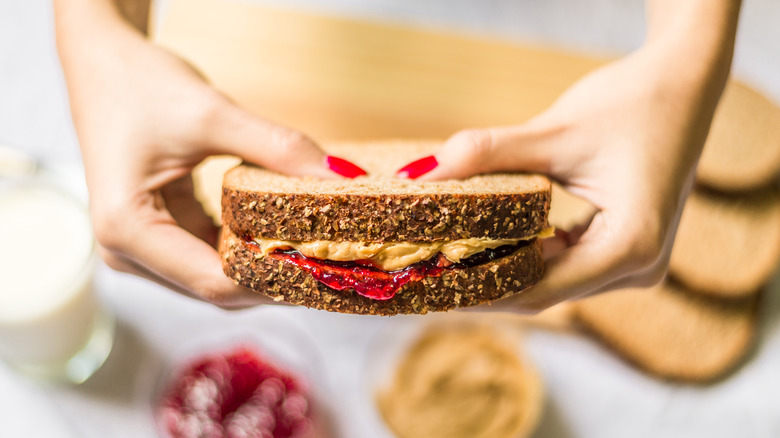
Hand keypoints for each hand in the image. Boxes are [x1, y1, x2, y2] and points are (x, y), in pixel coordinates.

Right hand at [56, 11, 362, 307]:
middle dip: (276, 278)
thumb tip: (341, 176)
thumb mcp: (213, 114)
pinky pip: (211, 256)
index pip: (216, 282)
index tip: (330, 268)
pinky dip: (248, 247)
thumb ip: (276, 147)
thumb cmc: (140, 83)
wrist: (102, 62)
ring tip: (319, 250)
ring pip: (218, 277)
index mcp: (128, 230)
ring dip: (266, 266)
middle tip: (336, 262)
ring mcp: (141, 248)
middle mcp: (127, 252)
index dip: (277, 281)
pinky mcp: (157, 235)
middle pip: (217, 287)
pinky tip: (286, 234)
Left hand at [397, 42, 728, 312]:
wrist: (682, 86)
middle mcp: (639, 267)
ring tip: (446, 259)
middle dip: (486, 281)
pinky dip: (527, 255)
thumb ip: (490, 152)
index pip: (541, 288)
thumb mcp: (555, 131)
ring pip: (553, 281)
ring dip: (504, 269)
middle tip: (427, 272)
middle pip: (545, 290)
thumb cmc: (631, 103)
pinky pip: (567, 264)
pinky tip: (487, 242)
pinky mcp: (624, 249)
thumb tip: (423, 173)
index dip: (482, 289)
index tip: (432, 283)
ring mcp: (635, 263)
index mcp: (631, 246)